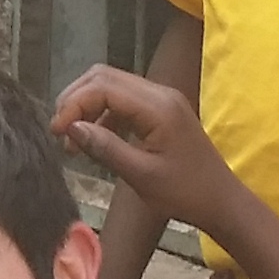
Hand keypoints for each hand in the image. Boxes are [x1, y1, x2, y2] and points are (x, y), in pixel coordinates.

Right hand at [51, 65, 237, 224]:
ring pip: (111, 85)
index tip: (57, 132)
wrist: (221, 201)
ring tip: (73, 139)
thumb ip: (105, 148)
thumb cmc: (185, 194)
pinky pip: (123, 100)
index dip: (73, 105)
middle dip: (75, 99)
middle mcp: (159, 93)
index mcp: (157, 107)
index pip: (103, 87)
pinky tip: (94, 138)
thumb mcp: (142, 176)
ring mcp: (161, 99)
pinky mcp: (160, 110)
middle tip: (60, 132)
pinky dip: (102, 113)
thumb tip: (71, 128)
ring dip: (86, 106)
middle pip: (104, 77)